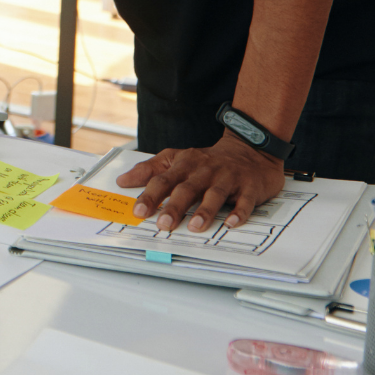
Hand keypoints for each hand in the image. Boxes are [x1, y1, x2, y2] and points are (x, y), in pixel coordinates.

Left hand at [116, 132, 285, 232]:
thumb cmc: (208, 160)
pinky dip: (239, 212)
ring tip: (194, 226)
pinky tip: (232, 223)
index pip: (163, 180)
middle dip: (174, 207)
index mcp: (185, 164)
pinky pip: (245, 201)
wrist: (250, 149)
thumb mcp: (177, 158)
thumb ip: (150, 169)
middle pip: (187, 188)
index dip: (150, 195)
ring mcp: (228, 178)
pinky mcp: (250, 187)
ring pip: (215, 194)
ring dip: (205, 210)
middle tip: (164, 224)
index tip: (138, 211)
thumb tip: (123, 181)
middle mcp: (205, 171)